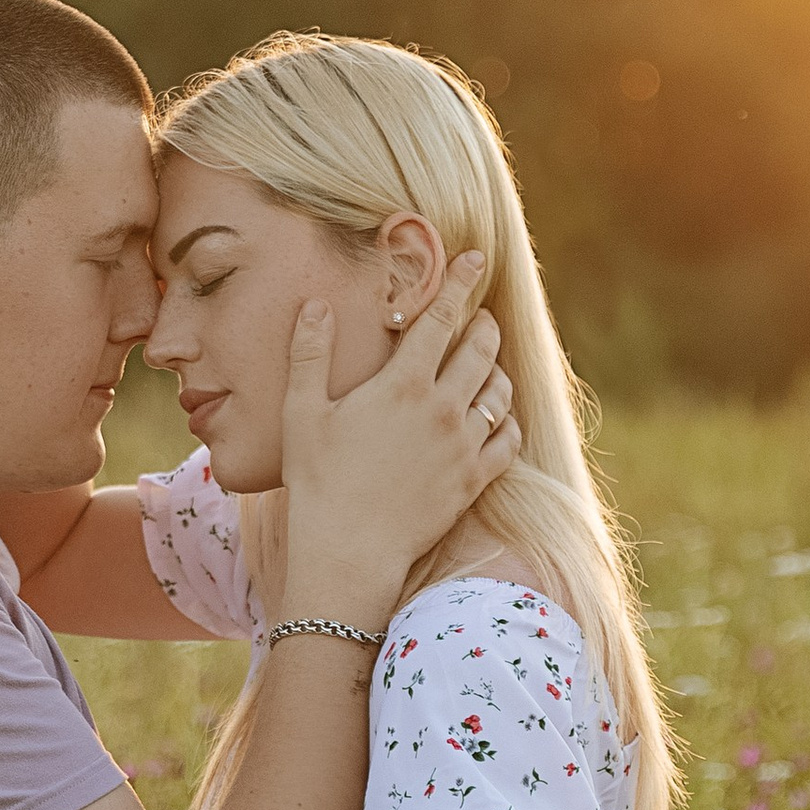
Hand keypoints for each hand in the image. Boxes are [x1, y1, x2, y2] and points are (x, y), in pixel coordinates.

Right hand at [279, 254, 519, 633]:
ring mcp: (463, 446)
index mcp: (403, 384)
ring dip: (497, 371)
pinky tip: (493, 418)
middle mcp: (443, 408)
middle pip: (483, 349)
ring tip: (486, 367)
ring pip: (500, 392)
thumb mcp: (302, 412)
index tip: (477, 257)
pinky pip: (508, 439)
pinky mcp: (474, 480)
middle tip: (480, 317)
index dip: (460, 282)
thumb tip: (315, 306)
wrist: (348, 552)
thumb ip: (310, 354)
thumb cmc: (317, 481)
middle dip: (484, 325)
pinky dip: (506, 421)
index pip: (441, 317)